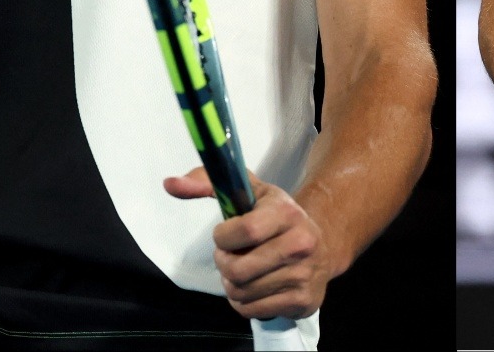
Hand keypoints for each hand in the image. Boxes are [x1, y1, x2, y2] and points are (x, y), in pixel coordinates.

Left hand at [164, 168, 328, 320]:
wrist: (323, 245)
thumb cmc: (276, 217)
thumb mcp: (249, 192)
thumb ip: (207, 183)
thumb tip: (170, 184)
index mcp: (287, 213)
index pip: (245, 231)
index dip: (223, 237)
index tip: (224, 233)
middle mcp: (301, 243)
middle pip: (237, 270)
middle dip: (224, 263)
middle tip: (231, 255)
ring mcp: (303, 275)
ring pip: (241, 292)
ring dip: (232, 284)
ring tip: (244, 270)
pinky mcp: (302, 302)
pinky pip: (251, 311)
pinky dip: (244, 302)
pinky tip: (255, 286)